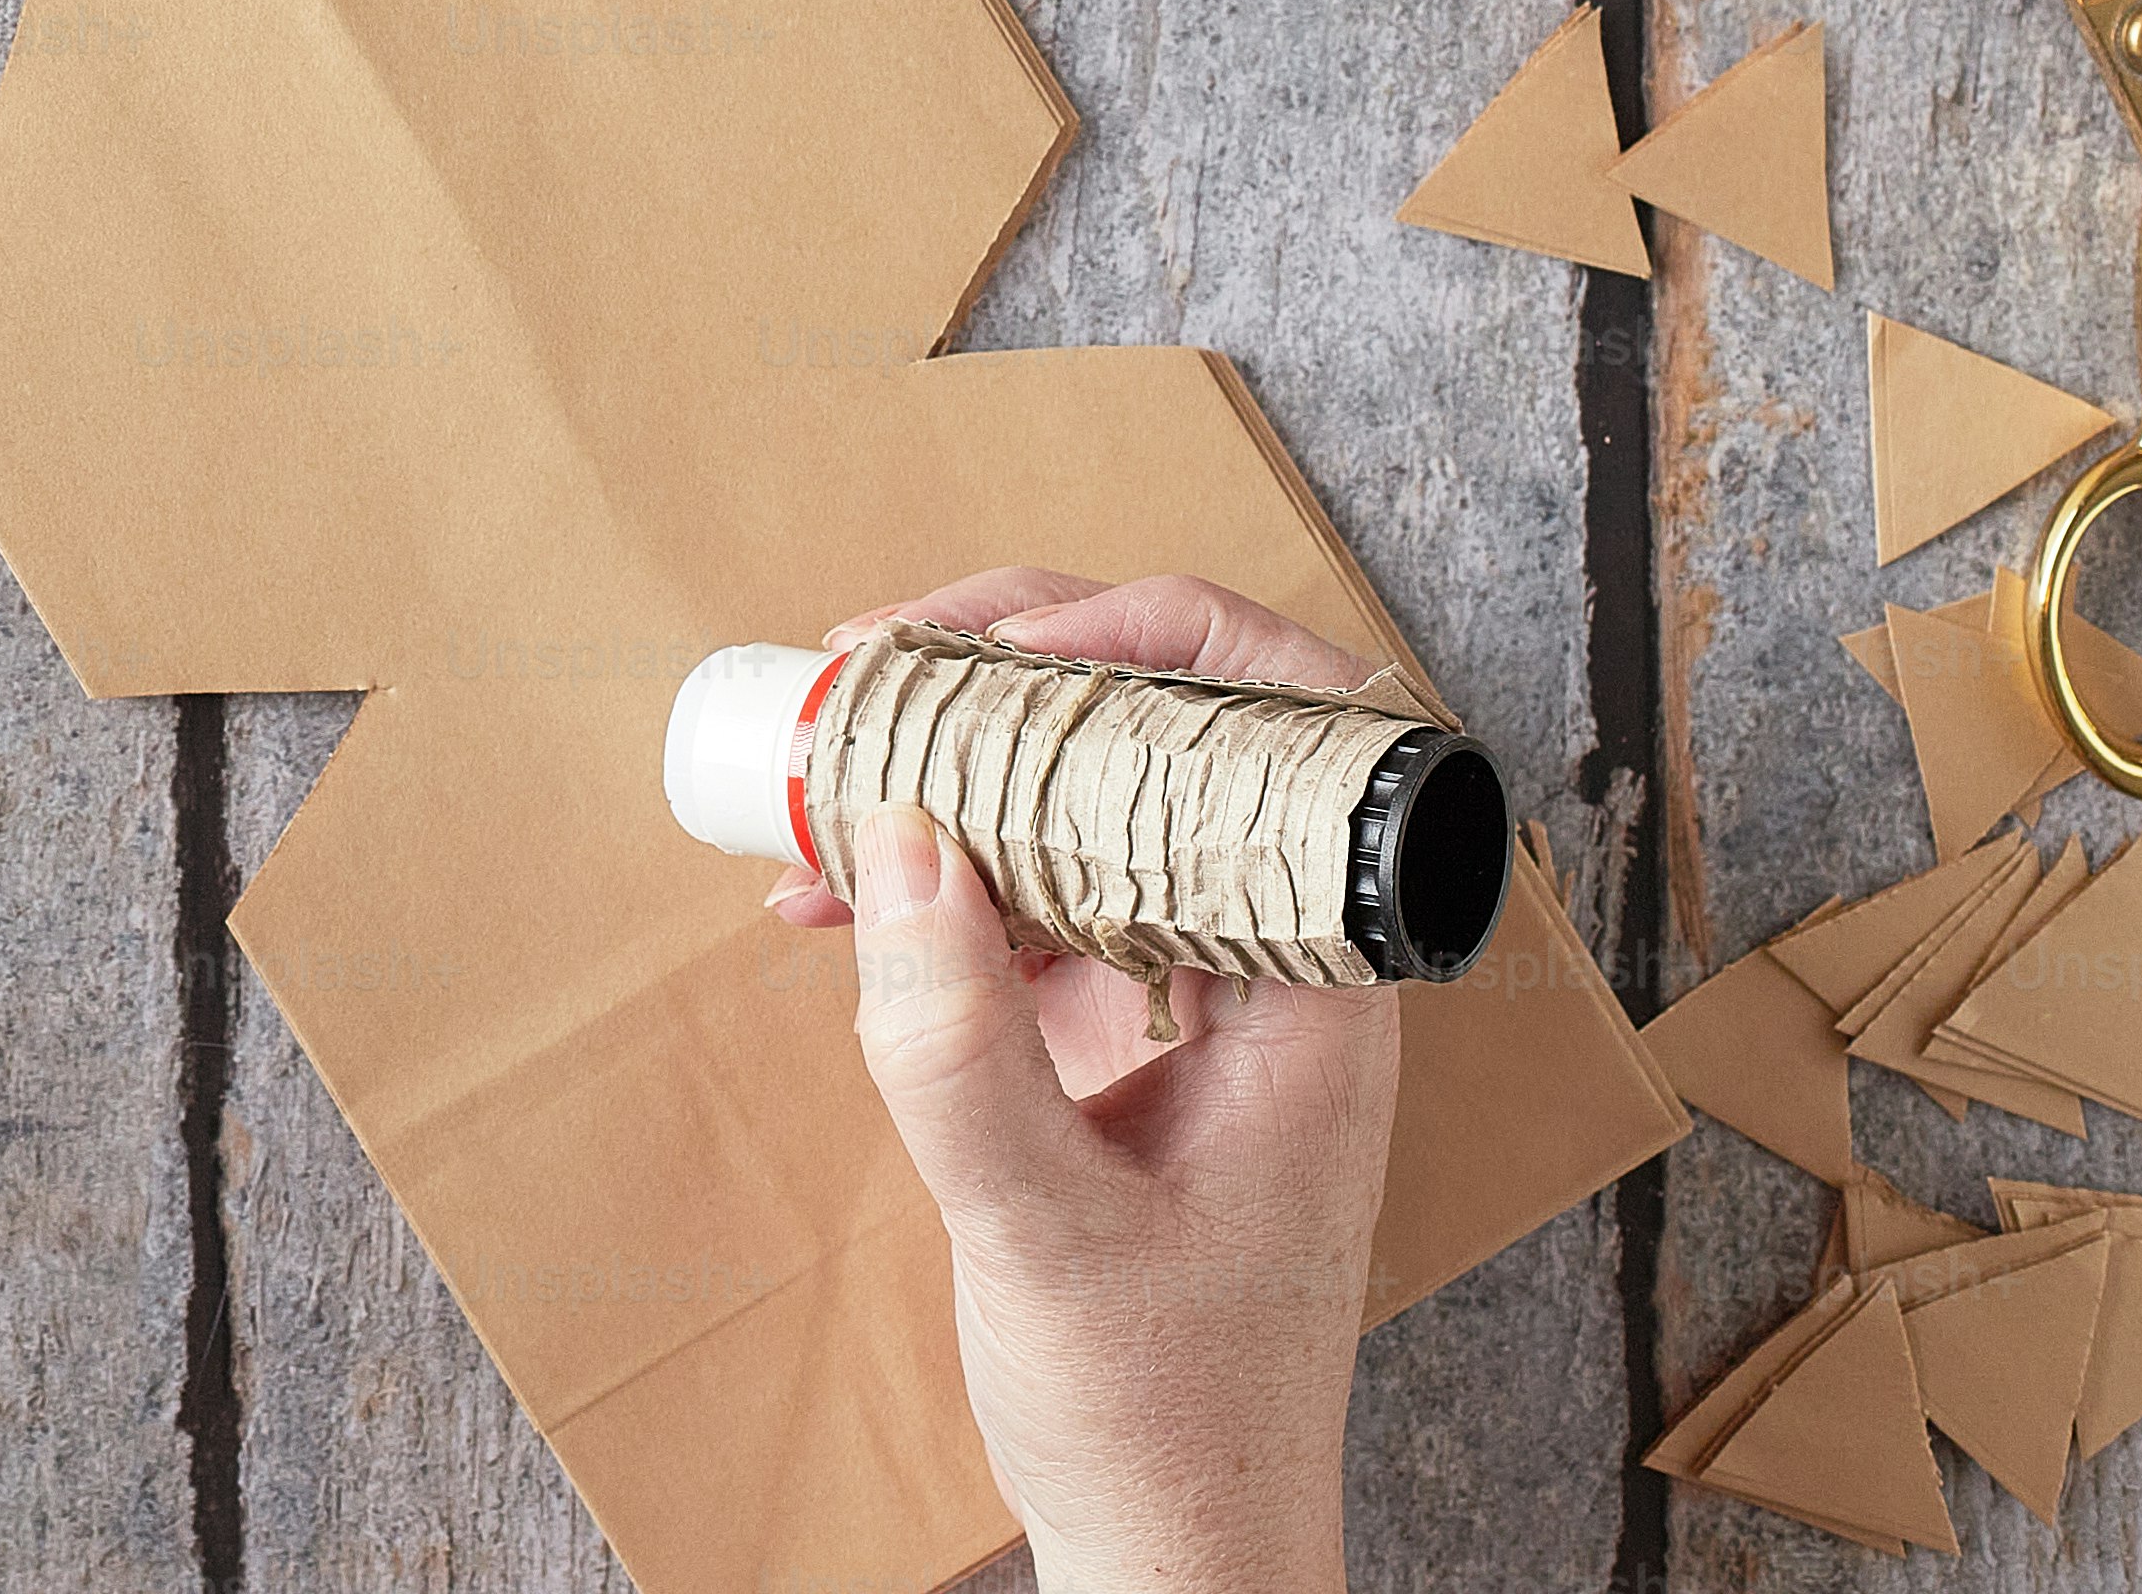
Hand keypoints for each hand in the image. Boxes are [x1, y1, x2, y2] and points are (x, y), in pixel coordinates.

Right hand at [764, 571, 1404, 1593]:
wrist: (1172, 1549)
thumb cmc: (1162, 1419)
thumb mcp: (1042, 1231)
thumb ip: (959, 1045)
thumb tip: (896, 838)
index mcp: (1321, 987)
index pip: (1291, 726)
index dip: (1162, 638)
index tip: (1014, 650)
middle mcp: (1274, 962)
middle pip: (1173, 730)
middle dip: (1019, 668)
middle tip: (871, 661)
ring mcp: (1199, 994)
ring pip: (1091, 798)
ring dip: (955, 761)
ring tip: (820, 754)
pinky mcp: (1125, 1035)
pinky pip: (1034, 894)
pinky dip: (930, 872)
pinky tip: (822, 893)